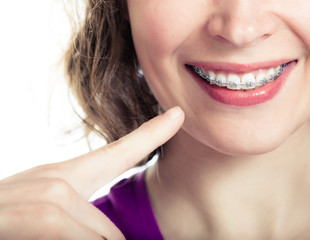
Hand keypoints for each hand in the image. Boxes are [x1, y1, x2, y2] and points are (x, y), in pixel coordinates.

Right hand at [0, 106, 183, 238]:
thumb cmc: (7, 220)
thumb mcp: (45, 211)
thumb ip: (77, 219)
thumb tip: (105, 232)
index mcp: (65, 176)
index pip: (119, 152)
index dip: (152, 133)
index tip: (180, 114)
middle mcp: (59, 180)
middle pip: (111, 232)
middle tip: (61, 234)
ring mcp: (48, 196)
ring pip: (102, 238)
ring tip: (46, 231)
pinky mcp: (40, 213)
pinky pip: (82, 237)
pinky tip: (43, 233)